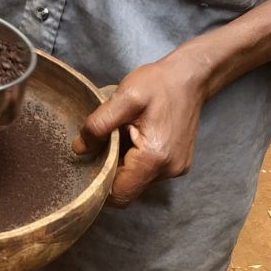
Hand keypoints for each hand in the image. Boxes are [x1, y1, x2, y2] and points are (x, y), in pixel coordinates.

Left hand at [72, 55, 205, 207]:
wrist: (190, 76)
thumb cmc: (159, 84)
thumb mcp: (124, 97)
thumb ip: (99, 125)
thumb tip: (79, 149)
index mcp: (154, 158)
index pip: (119, 194)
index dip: (99, 185)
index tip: (90, 165)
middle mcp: (168, 170)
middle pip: (127, 190)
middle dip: (110, 172)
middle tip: (104, 144)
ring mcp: (175, 169)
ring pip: (137, 182)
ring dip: (123, 165)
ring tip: (122, 137)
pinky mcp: (177, 165)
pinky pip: (148, 173)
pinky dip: (136, 162)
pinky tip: (135, 138)